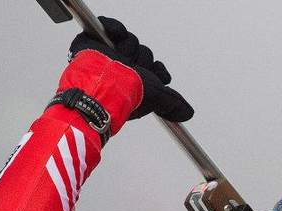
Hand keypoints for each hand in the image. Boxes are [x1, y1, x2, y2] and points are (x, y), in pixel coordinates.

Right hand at [69, 16, 192, 121]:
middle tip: (132, 70)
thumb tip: (187, 113)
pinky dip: (114, 29)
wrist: (102, 81)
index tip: (155, 76)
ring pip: (130, 40)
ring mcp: (109, 55)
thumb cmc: (125, 92)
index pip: (155, 69)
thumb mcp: (157, 98)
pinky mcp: (94, 41)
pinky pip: (109, 26)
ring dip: (127, 48)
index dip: (157, 70)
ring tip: (118, 60)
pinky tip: (114, 38)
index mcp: (136, 83)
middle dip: (142, 60)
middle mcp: (123, 69)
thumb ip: (172, 103)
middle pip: (144, 52)